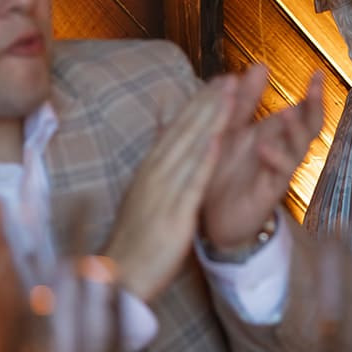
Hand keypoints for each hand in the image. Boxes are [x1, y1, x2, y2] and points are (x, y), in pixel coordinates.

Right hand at [103, 77, 235, 301]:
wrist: (119, 275)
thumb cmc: (134, 236)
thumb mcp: (143, 192)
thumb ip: (156, 159)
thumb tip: (163, 127)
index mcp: (151, 168)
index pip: (178, 128)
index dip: (200, 102)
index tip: (220, 80)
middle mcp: (156, 174)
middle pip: (186, 131)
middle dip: (210, 102)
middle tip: (232, 76)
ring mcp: (165, 192)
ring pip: (192, 148)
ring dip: (212, 119)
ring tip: (232, 94)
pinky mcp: (175, 214)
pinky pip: (193, 182)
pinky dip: (205, 159)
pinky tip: (219, 139)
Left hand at [200, 68, 324, 251]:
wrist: (212, 216)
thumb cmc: (224, 171)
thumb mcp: (230, 129)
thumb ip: (244, 101)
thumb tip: (260, 66)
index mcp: (273, 133)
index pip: (301, 110)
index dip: (313, 94)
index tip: (318, 73)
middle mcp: (280, 150)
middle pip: (309, 127)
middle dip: (315, 107)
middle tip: (317, 87)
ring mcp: (277, 171)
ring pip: (298, 149)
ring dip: (295, 131)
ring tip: (289, 113)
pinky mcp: (268, 192)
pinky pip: (278, 175)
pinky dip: (274, 159)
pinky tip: (264, 147)